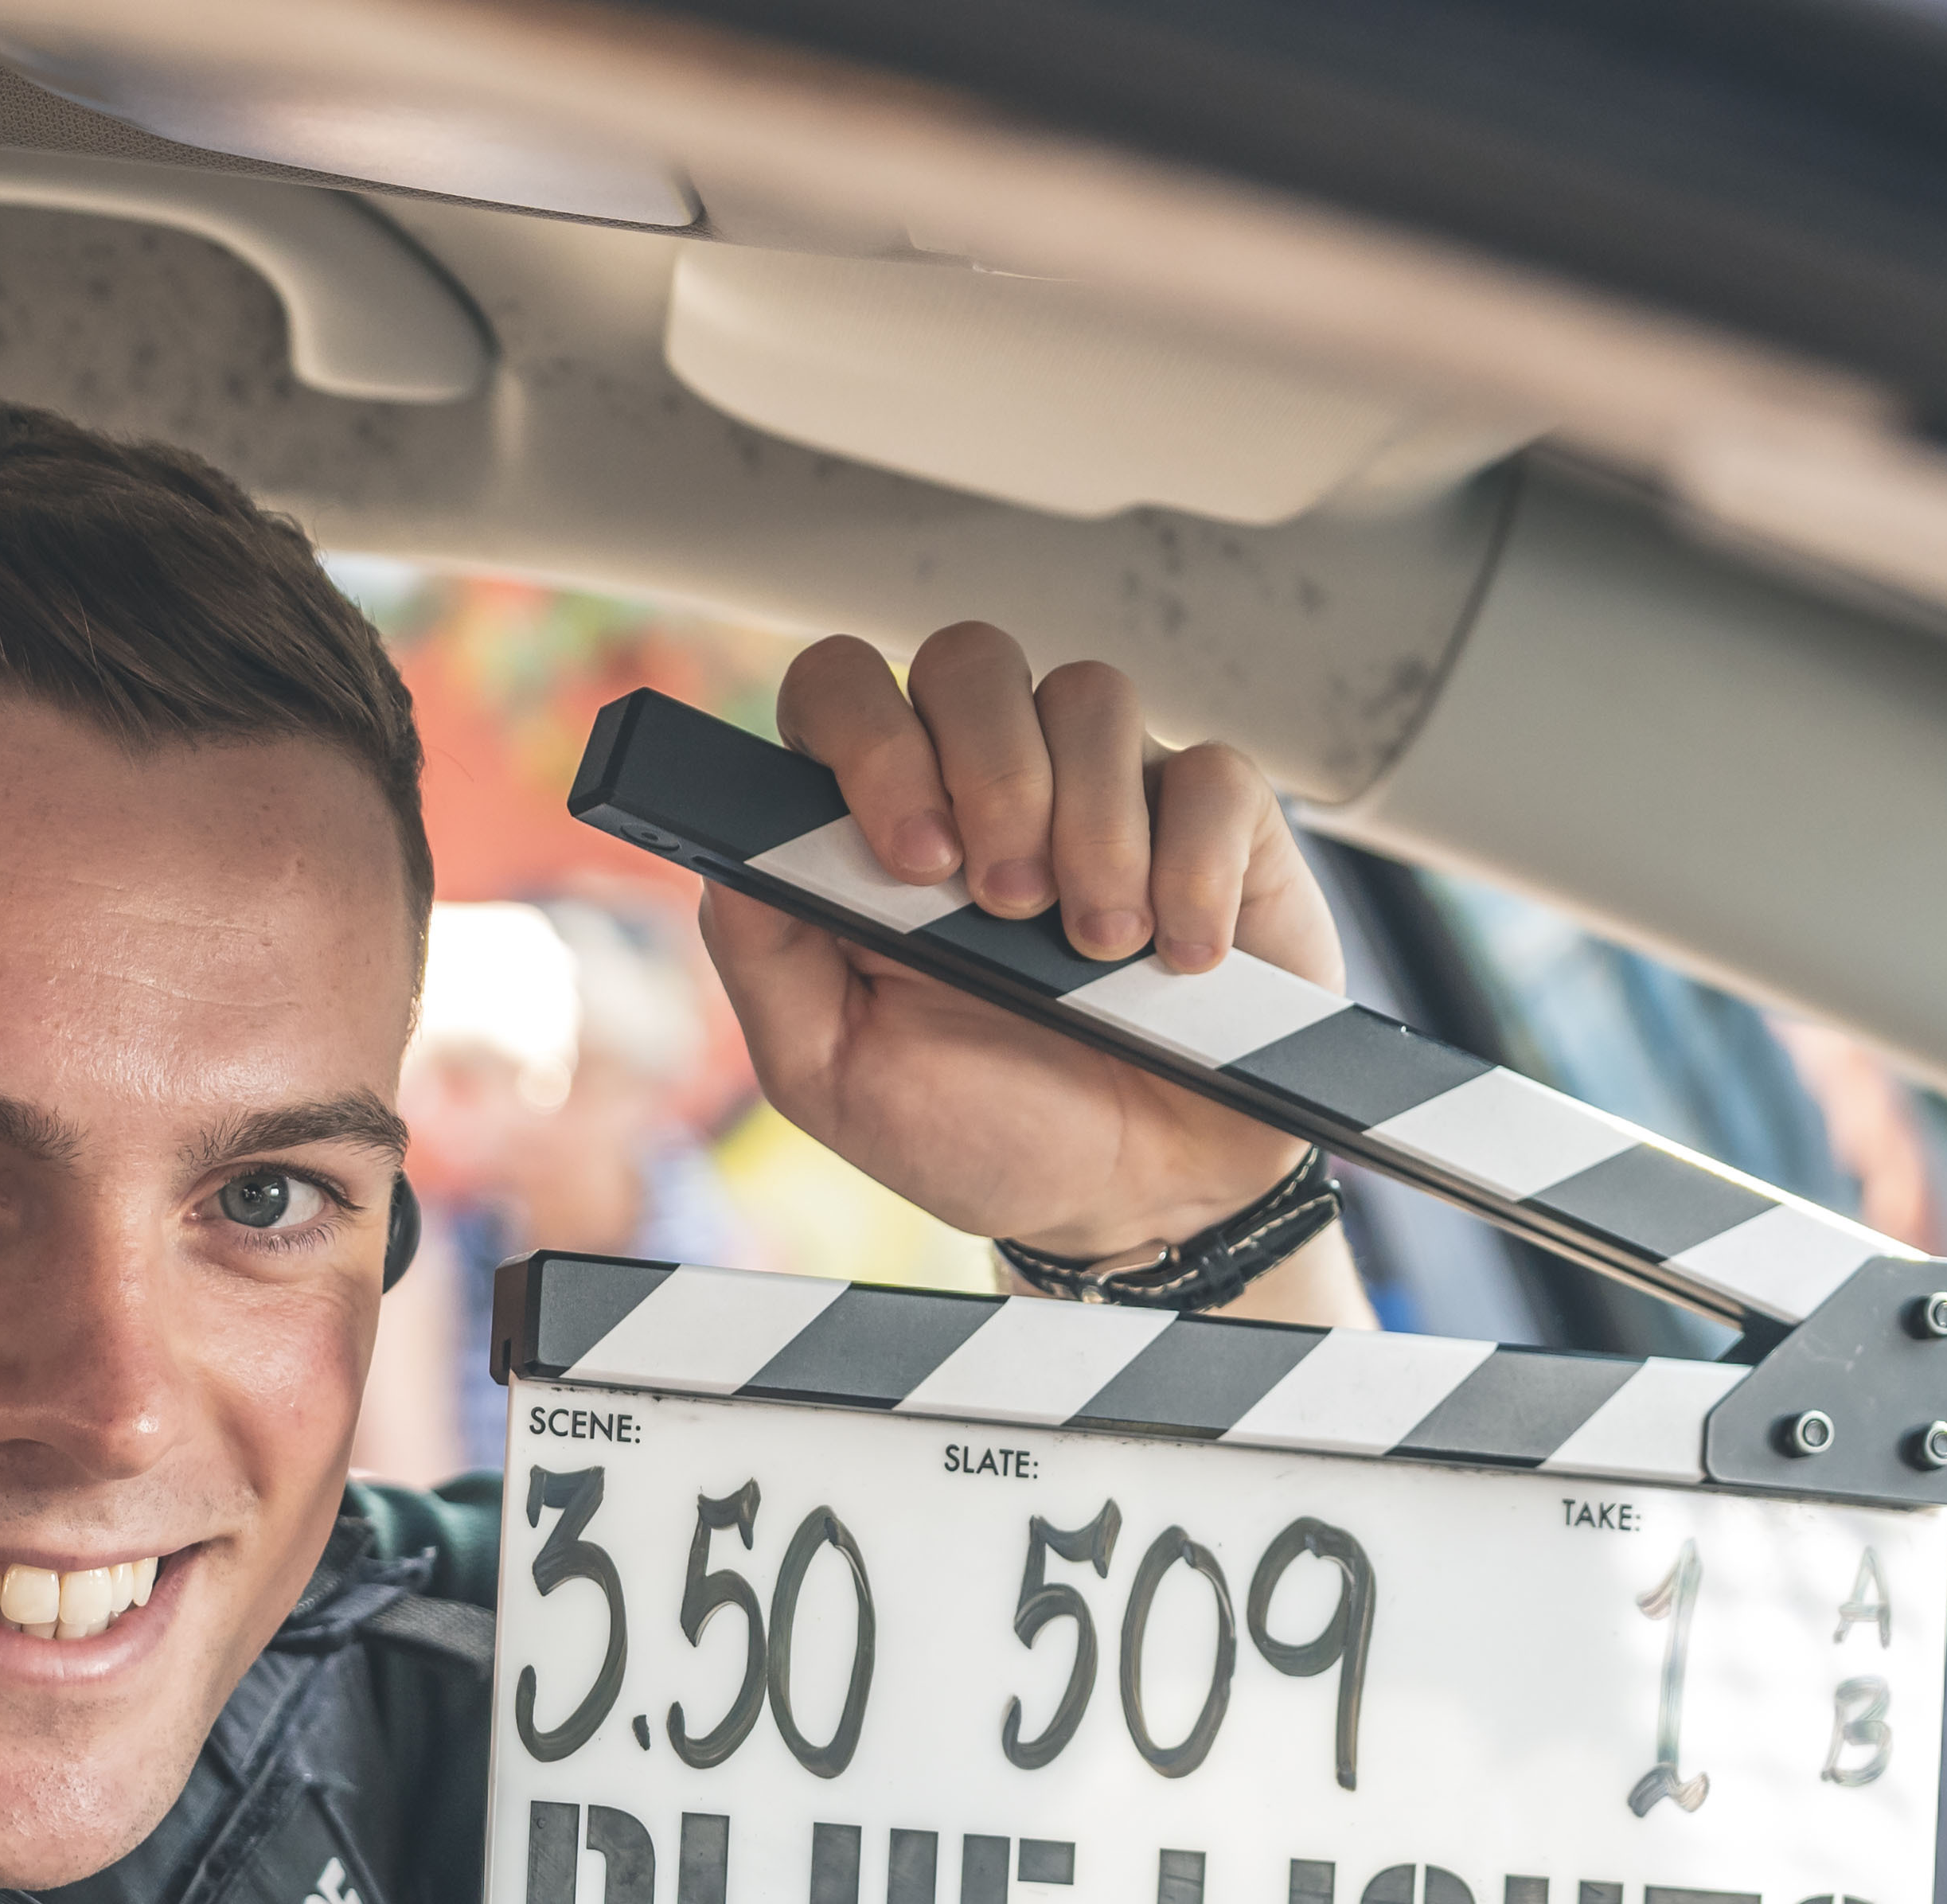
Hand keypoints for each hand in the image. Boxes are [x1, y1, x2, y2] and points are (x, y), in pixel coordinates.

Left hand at [699, 627, 1336, 1267]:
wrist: (1136, 1202)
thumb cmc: (979, 1130)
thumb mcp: (833, 1072)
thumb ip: (765, 956)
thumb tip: (729, 849)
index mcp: (876, 824)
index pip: (840, 691)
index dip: (869, 737)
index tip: (912, 859)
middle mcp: (987, 777)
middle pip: (970, 658)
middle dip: (989, 773)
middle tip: (1005, 903)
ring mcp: (1105, 783)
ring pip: (1092, 696)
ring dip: (1092, 832)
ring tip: (1095, 950)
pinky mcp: (1217, 815)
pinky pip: (1212, 774)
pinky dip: (1192, 872)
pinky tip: (1180, 959)